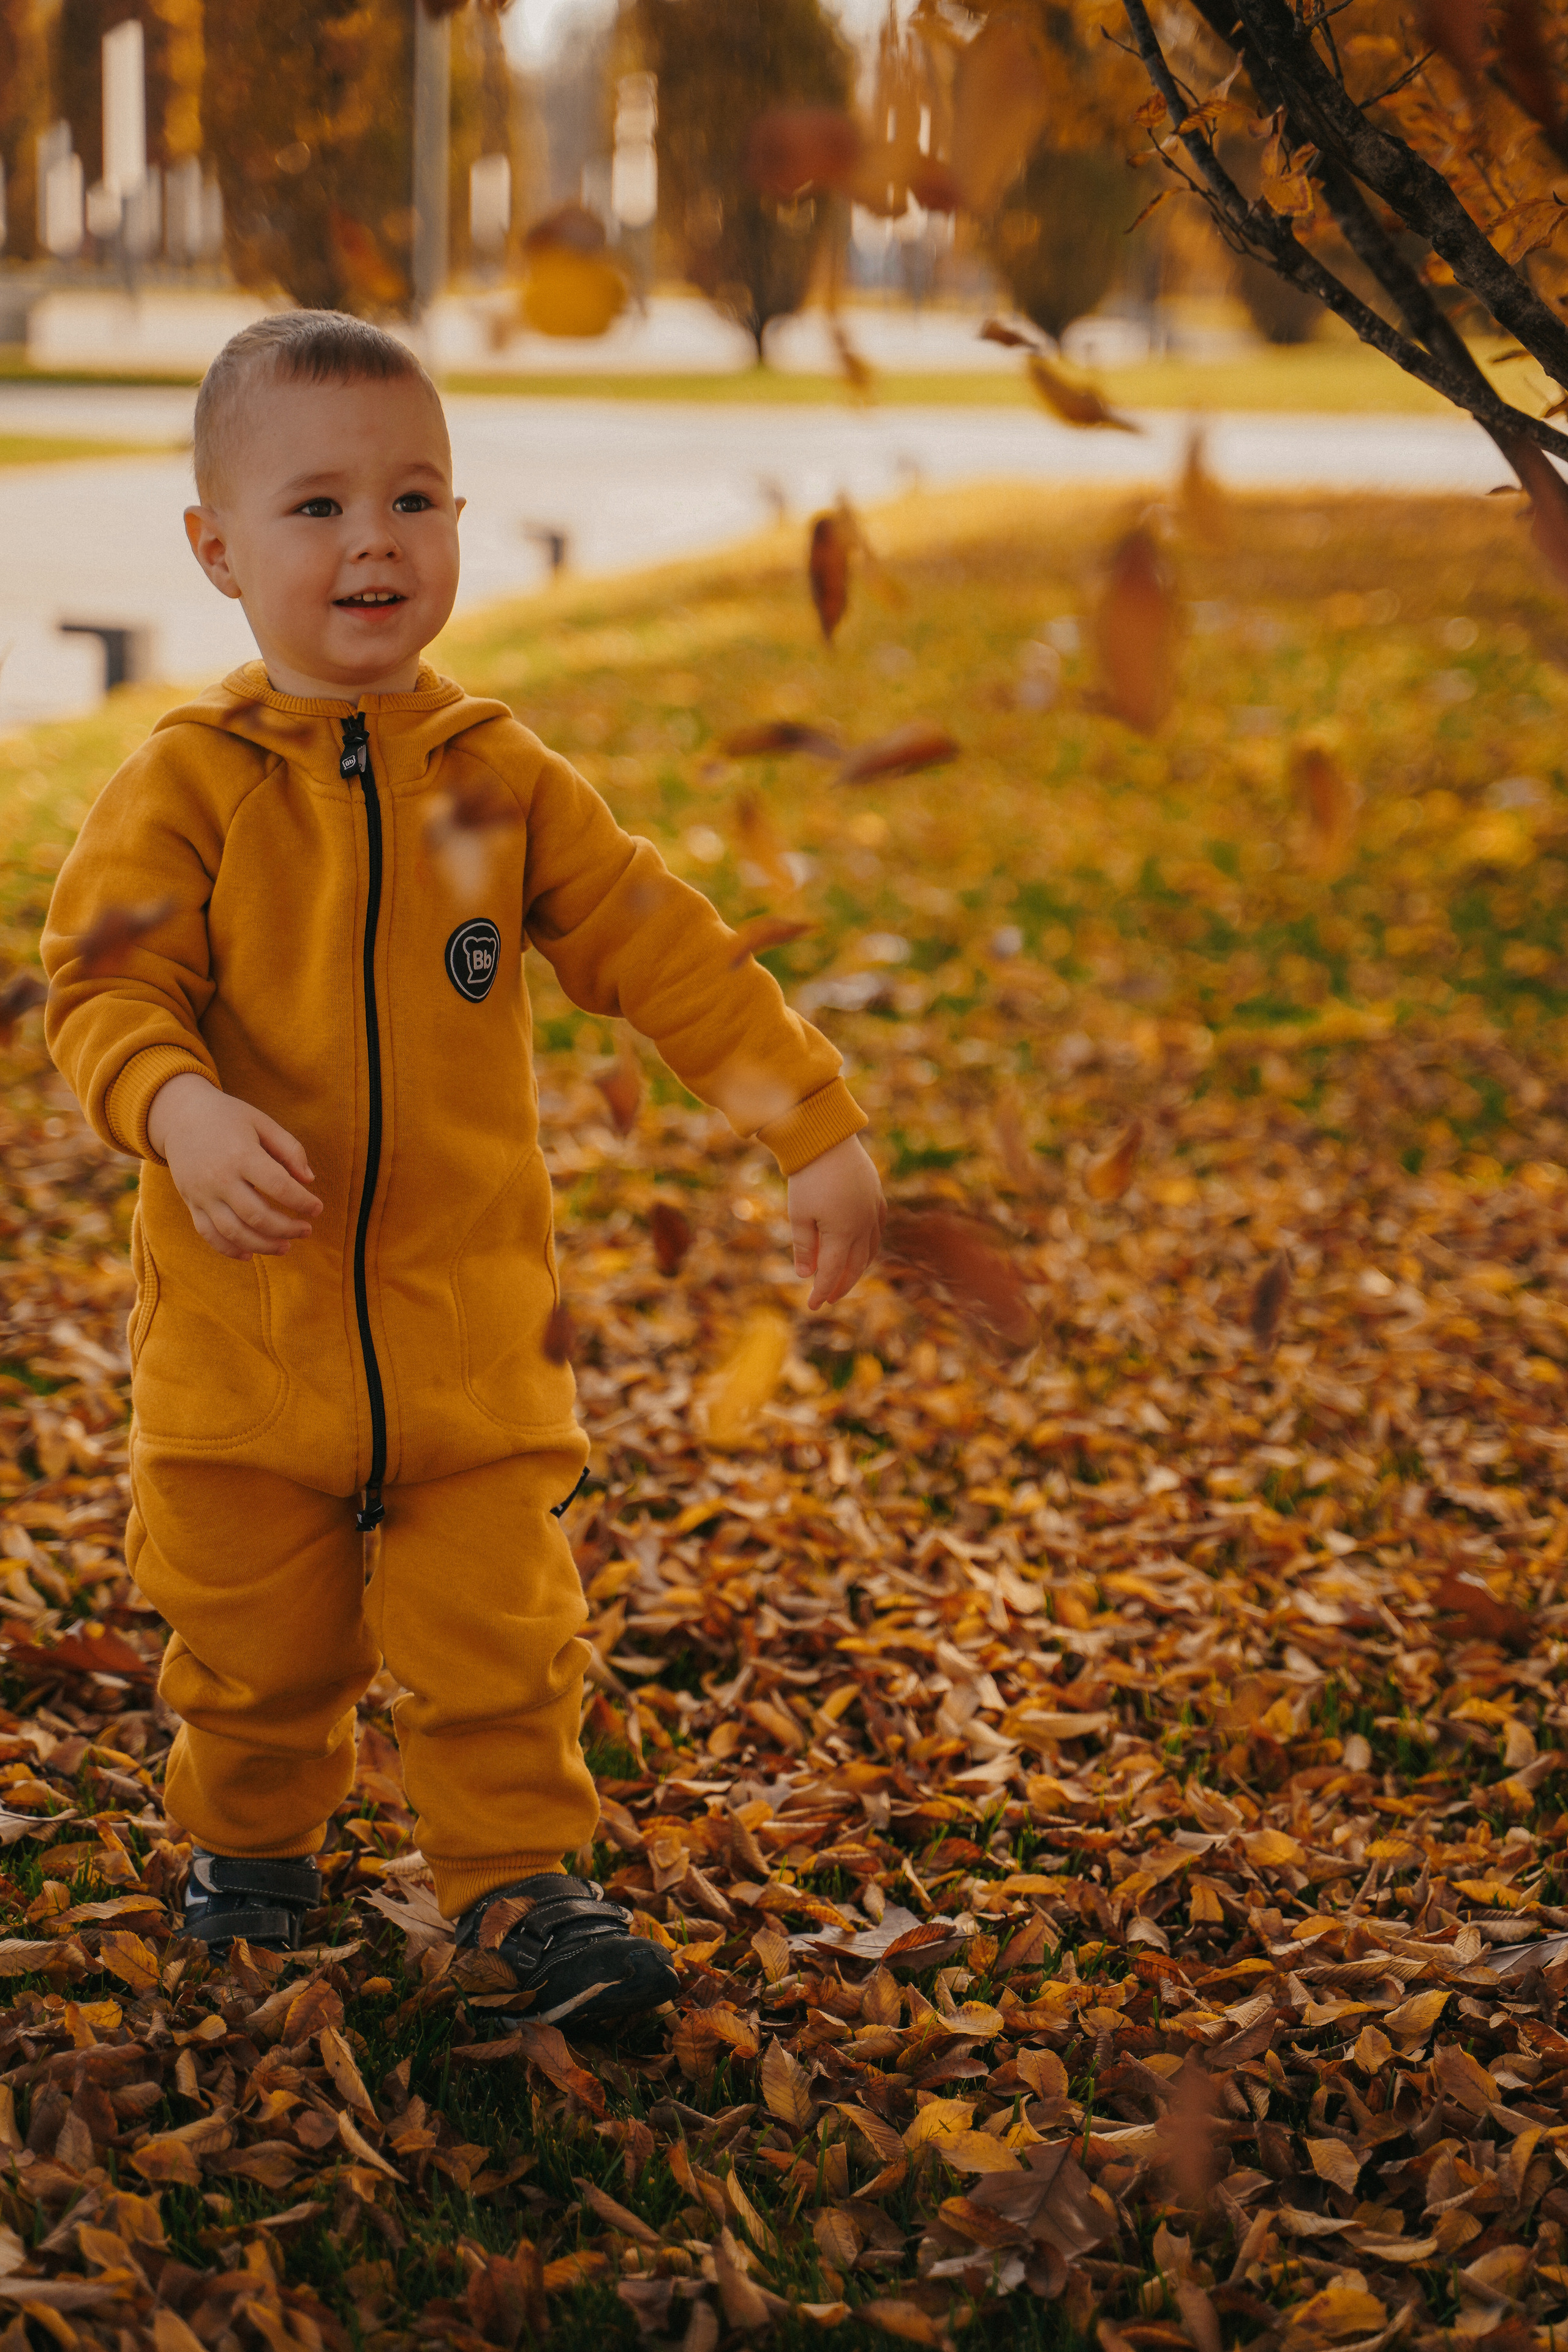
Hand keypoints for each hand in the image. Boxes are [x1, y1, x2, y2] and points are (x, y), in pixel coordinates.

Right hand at [147, 1073, 322, 1260]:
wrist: (179, 1116)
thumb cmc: (228, 1118)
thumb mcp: (262, 1122)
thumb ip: (290, 1149)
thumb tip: (309, 1180)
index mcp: (241, 1154)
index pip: (278, 1186)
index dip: (302, 1202)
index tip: (317, 1209)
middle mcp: (219, 1178)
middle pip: (257, 1216)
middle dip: (287, 1229)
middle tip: (306, 1230)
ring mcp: (202, 1194)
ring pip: (234, 1232)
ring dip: (263, 1246)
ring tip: (285, 1247)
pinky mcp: (191, 1203)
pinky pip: (209, 1234)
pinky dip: (229, 1249)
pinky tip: (249, 1255)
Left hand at [787, 1134, 884, 1309]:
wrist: (826, 1138)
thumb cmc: (808, 1177)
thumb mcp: (799, 1214)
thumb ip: (803, 1247)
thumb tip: (805, 1275)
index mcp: (842, 1234)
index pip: (832, 1273)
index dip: (822, 1292)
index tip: (812, 1306)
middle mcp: (863, 1226)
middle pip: (854, 1267)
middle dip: (840, 1285)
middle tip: (827, 1298)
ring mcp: (873, 1211)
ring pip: (869, 1251)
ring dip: (856, 1268)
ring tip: (843, 1278)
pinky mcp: (876, 1197)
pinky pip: (877, 1230)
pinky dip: (869, 1246)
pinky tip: (862, 1249)